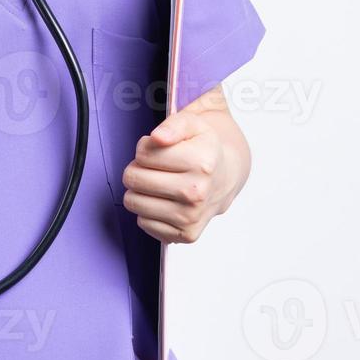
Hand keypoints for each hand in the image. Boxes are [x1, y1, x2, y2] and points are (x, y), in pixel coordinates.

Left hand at [121, 106, 237, 244]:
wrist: (225, 178)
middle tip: (155, 168)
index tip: (159, 150)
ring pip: (133, 202)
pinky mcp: (185, 234)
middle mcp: (197, 192)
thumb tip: (157, 138)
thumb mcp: (192, 125)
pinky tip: (164, 201)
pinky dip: (148, 211)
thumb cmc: (203, 150)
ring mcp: (191, 217)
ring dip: (139, 191)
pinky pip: (143, 222)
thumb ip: (173, 125)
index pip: (142, 154)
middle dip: (137, 169)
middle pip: (134, 178)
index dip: (144, 148)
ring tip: (158, 183)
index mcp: (201, 162)